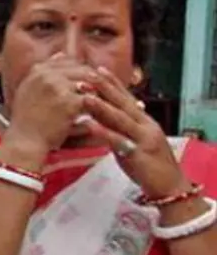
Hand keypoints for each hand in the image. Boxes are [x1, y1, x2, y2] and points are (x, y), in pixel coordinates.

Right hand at [4, 53, 99, 153]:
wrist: (25, 140)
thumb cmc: (27, 119)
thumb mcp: (28, 89)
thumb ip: (44, 72)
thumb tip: (61, 54)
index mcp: (37, 70)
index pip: (66, 60)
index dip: (79, 70)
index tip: (85, 80)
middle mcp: (46, 74)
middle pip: (80, 68)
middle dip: (93, 79)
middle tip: (102, 91)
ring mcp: (57, 87)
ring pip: (89, 81)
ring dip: (98, 90)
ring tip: (106, 100)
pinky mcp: (69, 102)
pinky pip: (91, 98)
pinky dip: (99, 104)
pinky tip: (103, 111)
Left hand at [80, 66, 185, 197]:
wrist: (169, 186)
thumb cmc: (146, 161)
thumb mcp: (131, 138)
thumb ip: (117, 124)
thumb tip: (97, 108)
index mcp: (143, 120)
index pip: (126, 97)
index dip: (112, 83)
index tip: (96, 69)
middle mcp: (145, 125)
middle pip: (123, 103)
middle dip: (105, 88)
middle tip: (87, 74)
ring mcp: (143, 139)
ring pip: (121, 119)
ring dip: (102, 106)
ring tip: (85, 96)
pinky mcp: (139, 154)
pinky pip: (119, 142)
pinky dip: (104, 133)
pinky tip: (90, 125)